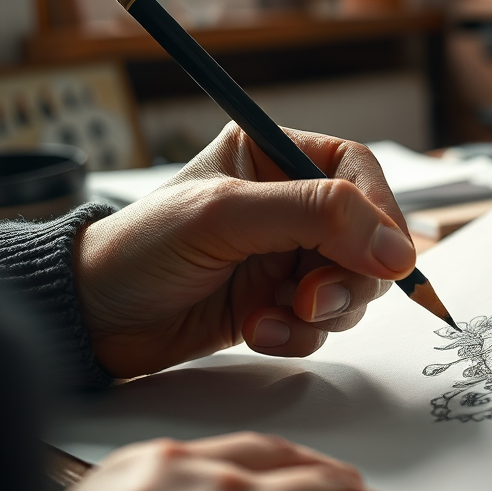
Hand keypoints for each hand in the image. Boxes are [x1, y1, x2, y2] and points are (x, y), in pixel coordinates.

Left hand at [74, 125, 415, 377]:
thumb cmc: (141, 250)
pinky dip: (300, 334)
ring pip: (353, 284)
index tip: (387, 259)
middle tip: (311, 299)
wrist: (93, 320)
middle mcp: (290, 204)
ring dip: (322, 310)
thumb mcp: (228, 216)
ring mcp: (288, 255)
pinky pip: (324, 322)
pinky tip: (257, 331)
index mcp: (276, 156)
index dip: (381, 215)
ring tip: (272, 315)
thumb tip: (398, 247)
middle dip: (348, 276)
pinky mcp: (281, 301)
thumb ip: (317, 218)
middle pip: (368, 236)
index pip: (358, 173)